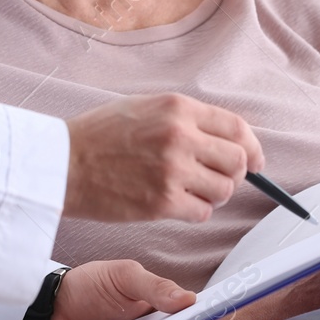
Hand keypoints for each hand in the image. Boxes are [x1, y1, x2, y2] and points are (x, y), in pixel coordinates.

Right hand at [64, 94, 265, 221]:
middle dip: (235, 174)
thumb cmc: (99, 134)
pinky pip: (202, 212)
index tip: (255, 162)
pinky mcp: (161, 203)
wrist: (63, 162)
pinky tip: (177, 204)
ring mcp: (172, 171)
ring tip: (192, 191)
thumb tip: (226, 139)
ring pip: (224, 190)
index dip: (253, 148)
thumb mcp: (145, 106)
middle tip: (218, 179)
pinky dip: (196, 211)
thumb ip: (185, 119)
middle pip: (238, 162)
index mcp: (178, 108)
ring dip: (214, 194)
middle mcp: (180, 137)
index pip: (237, 128)